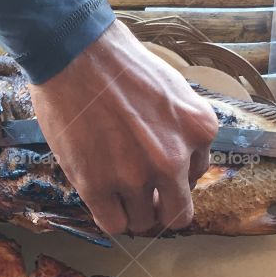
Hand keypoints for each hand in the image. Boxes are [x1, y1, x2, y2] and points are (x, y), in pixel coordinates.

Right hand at [28, 20, 217, 234]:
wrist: (75, 52)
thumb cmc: (120, 62)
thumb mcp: (172, 91)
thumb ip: (180, 129)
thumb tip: (177, 160)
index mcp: (200, 130)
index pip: (195, 176)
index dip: (173, 177)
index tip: (154, 170)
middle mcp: (174, 159)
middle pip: (178, 214)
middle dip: (161, 210)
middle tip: (144, 200)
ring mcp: (135, 176)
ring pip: (142, 223)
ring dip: (131, 212)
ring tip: (115, 192)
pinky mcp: (97, 186)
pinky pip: (113, 224)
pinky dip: (109, 217)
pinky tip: (100, 198)